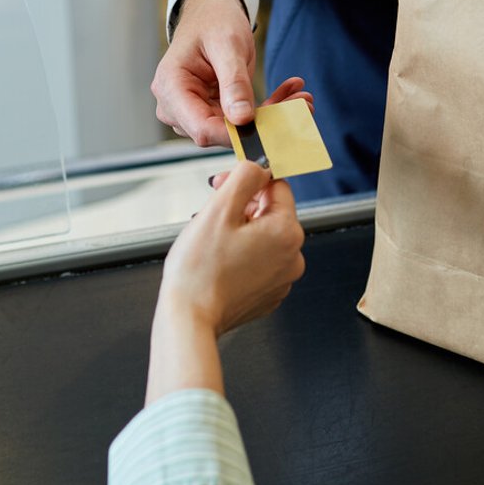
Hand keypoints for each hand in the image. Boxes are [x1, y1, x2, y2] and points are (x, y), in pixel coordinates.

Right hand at [146, 163, 305, 402]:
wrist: (189, 318)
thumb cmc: (200, 269)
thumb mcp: (219, 209)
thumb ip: (245, 177)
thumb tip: (260, 166)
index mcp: (287, 232)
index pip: (276, 186)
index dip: (247, 181)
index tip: (223, 186)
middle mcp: (293, 257)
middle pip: (269, 212)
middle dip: (240, 207)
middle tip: (210, 215)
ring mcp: (282, 279)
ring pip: (262, 237)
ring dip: (238, 230)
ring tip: (211, 241)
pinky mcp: (268, 294)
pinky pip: (258, 261)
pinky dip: (240, 255)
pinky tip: (218, 261)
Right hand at [152, 0, 312, 146]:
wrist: (211, 12)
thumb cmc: (212, 21)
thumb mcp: (227, 45)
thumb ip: (234, 82)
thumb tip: (242, 119)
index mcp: (171, 88)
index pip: (202, 128)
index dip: (236, 134)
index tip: (273, 125)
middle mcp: (176, 106)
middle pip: (220, 132)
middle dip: (262, 123)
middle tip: (301, 104)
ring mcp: (193, 110)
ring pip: (235, 129)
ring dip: (270, 115)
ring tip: (301, 96)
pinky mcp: (211, 111)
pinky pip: (240, 120)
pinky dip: (267, 108)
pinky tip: (288, 92)